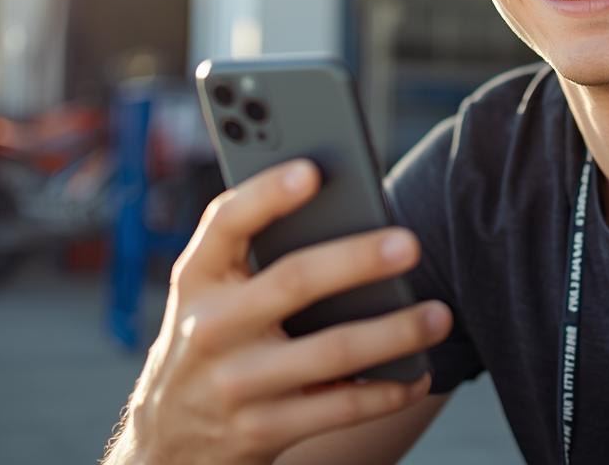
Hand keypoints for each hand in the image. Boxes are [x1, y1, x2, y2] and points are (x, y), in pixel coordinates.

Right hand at [103, 159, 451, 464]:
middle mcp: (210, 327)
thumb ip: (259, 254)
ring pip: (331, 350)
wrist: (170, 438)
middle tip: (410, 244)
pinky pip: (339, 407)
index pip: (226, 223)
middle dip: (357, 260)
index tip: (311, 170)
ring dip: (395, 332)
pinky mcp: (261, 430)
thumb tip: (352, 215)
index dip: (266, 194)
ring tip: (438, 314)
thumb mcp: (212, 294)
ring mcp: (235, 383)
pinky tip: (418, 373)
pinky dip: (388, 391)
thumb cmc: (215, 337)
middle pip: (293, 281)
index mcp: (197, 278)